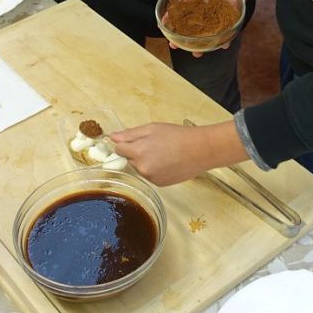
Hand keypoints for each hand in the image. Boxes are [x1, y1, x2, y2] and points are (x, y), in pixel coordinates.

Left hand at [111, 121, 245, 185]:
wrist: (200, 150)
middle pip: (129, 159)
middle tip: (154, 144)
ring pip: (140, 168)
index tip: (134, 140)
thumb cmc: (177, 135)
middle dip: (137, 152)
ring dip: (146, 161)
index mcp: (138, 152)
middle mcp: (142, 168)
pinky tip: (168, 163)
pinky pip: (150, 175)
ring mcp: (151, 178)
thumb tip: (112, 137)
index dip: (125, 144)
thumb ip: (130, 134)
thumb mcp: (152, 129)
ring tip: (163, 153)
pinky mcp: (160, 184)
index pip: (119, 150)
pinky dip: (155, 170)